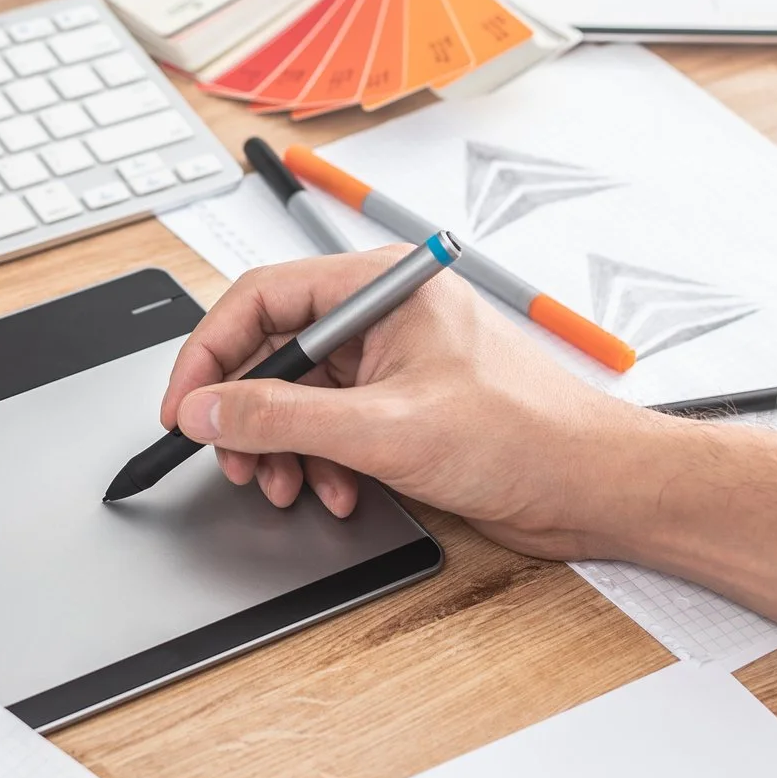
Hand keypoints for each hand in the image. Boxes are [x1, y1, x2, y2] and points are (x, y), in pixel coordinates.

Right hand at [157, 250, 675, 558]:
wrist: (593, 487)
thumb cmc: (525, 434)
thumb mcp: (385, 428)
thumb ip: (284, 416)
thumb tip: (208, 408)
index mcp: (378, 285)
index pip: (261, 299)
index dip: (210, 354)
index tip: (183, 407)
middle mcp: (378, 314)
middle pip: (272, 351)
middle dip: (246, 413)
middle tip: (233, 460)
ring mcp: (389, 360)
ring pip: (296, 397)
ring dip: (282, 448)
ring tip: (288, 488)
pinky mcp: (399, 405)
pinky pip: (328, 426)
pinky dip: (319, 462)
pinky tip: (336, 492)